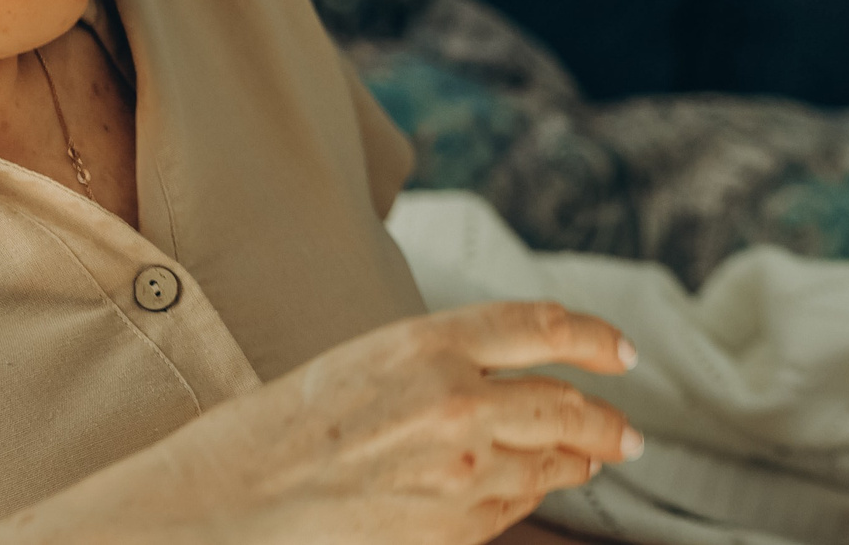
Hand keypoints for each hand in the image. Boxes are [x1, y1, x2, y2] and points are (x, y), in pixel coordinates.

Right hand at [0, 300, 639, 544]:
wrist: (222, 507)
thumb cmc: (279, 429)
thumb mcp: (367, 361)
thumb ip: (446, 361)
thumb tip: (513, 374)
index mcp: (430, 341)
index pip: (544, 325)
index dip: (594, 337)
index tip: (621, 352)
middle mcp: (457, 399)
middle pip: (565, 402)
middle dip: (605, 418)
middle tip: (626, 428)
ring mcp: (458, 469)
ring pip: (547, 460)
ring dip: (577, 460)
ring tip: (593, 459)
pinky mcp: (450, 527)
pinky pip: (513, 508)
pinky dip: (533, 495)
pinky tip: (537, 490)